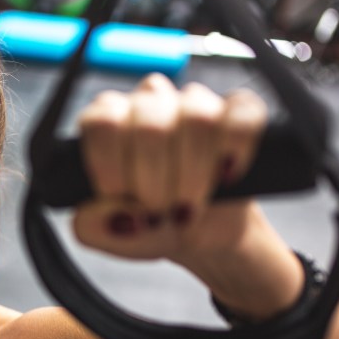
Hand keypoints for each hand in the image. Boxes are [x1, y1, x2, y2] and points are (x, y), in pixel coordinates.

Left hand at [72, 73, 267, 265]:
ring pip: (198, 118)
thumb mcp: (114, 236)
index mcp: (108, 121)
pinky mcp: (239, 113)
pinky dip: (235, 151)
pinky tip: (226, 178)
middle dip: (155, 182)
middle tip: (158, 213)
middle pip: (149, 124)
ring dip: (194, 175)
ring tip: (189, 208)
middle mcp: (148, 102)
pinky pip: (244, 114)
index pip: (102, 122)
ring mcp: (195, 103)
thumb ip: (94, 227)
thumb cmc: (150, 224)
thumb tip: (111, 214)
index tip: (119, 198)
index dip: (111, 165)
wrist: (201, 235)